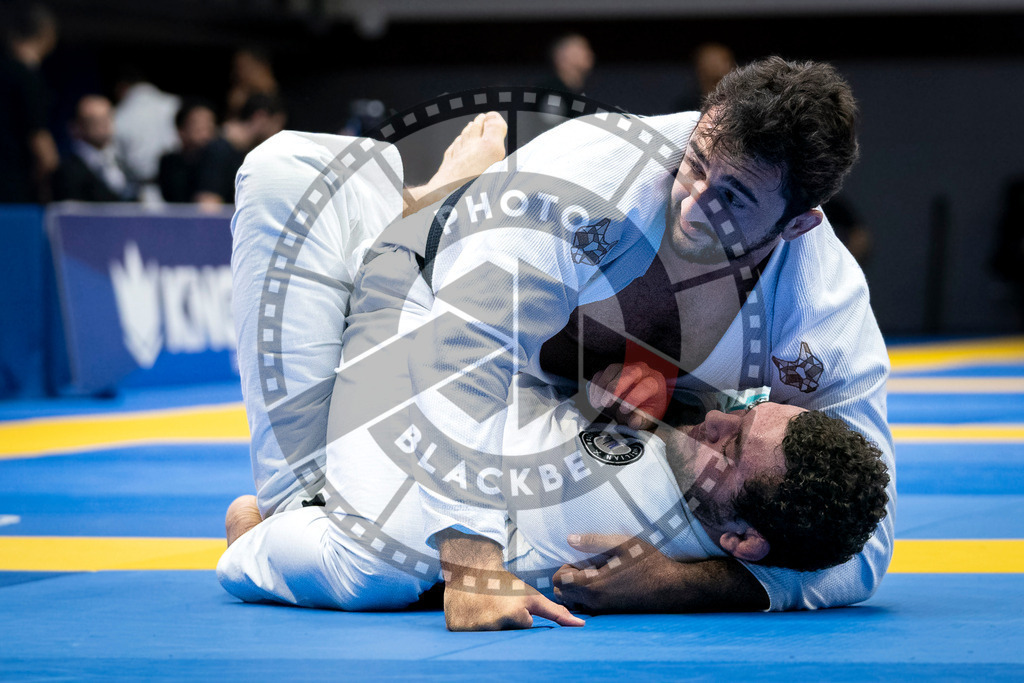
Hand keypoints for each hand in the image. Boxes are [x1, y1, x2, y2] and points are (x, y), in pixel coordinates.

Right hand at [437, 528, 583, 629]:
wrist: (470, 568)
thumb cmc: (505, 584)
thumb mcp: (532, 597)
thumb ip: (556, 613)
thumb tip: (581, 625)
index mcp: (514, 616)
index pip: (523, 631)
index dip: (519, 617)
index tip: (511, 604)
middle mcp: (493, 625)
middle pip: (506, 637)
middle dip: (504, 625)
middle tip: (497, 606)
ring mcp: (472, 628)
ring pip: (487, 637)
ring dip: (487, 627)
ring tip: (485, 608)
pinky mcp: (455, 628)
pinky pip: (467, 637)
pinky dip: (470, 627)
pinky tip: (471, 612)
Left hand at [554, 534, 768, 612]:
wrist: (672, 588)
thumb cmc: (649, 563)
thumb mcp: (623, 544)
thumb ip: (593, 541)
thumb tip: (569, 539)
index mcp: (593, 585)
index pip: (559, 581)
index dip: (564, 567)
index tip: (579, 559)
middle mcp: (594, 602)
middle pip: (562, 594)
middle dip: (567, 580)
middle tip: (584, 566)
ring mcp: (603, 611)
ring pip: (574, 603)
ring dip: (576, 590)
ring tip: (593, 574)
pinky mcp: (611, 614)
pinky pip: (588, 609)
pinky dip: (587, 598)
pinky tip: (604, 584)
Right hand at [588, 362, 671, 429]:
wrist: (642, 401)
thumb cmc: (647, 407)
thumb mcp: (650, 416)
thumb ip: (642, 419)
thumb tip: (634, 421)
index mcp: (655, 382)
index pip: (646, 386)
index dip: (634, 397)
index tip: (624, 409)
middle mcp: (641, 371)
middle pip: (629, 372)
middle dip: (616, 387)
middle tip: (606, 402)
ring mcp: (626, 368)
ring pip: (613, 369)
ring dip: (602, 385)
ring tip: (598, 402)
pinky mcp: (613, 371)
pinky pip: (601, 373)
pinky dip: (595, 385)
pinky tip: (594, 398)